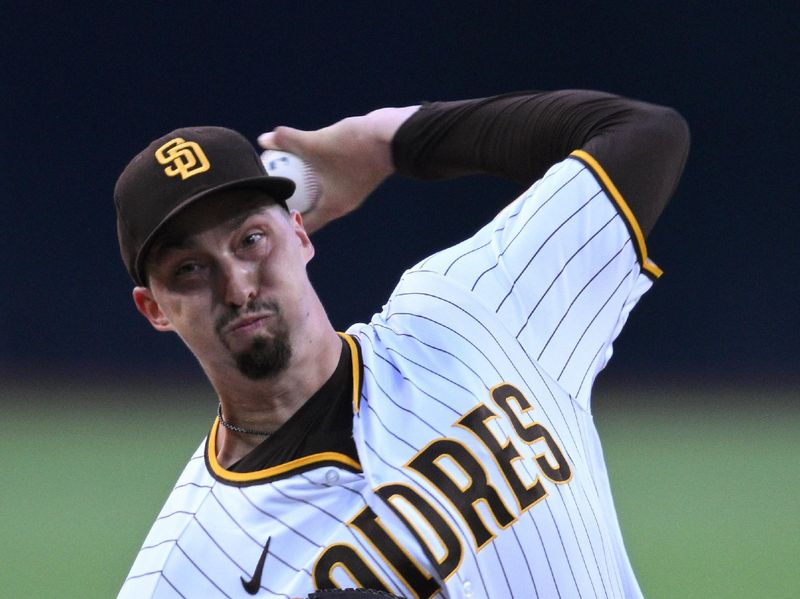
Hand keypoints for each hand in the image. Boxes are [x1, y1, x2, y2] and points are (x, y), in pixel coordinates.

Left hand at [258, 106, 418, 233]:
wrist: (393, 135)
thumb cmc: (354, 147)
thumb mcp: (315, 143)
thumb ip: (288, 141)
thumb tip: (264, 139)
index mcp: (333, 206)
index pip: (306, 224)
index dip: (287, 223)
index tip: (268, 214)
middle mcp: (342, 202)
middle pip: (311, 209)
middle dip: (291, 203)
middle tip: (269, 193)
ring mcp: (350, 187)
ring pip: (321, 191)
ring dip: (304, 186)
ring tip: (281, 175)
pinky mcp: (355, 171)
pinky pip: (329, 176)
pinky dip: (316, 170)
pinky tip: (303, 154)